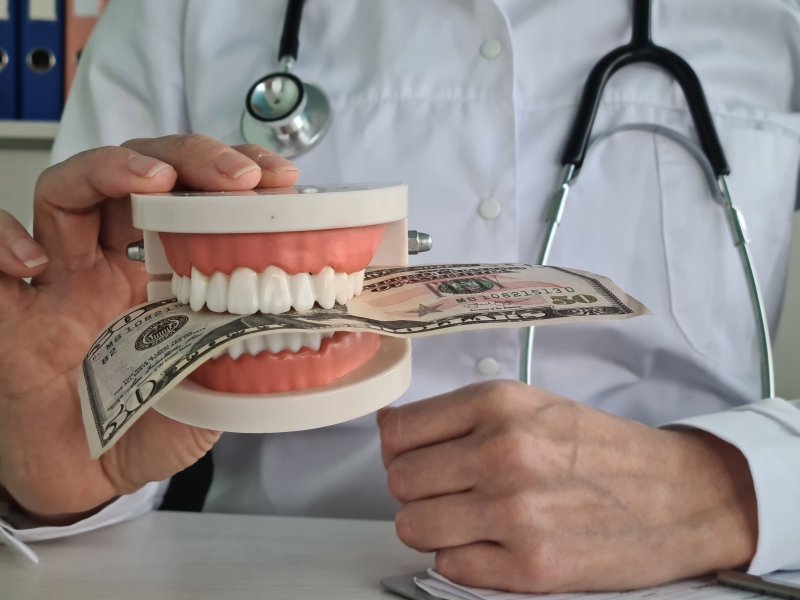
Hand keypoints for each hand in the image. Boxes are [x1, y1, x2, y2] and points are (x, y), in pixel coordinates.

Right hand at [0, 135, 298, 521]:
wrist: (87, 480)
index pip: (191, 199)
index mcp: (163, 275)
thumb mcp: (214, 392)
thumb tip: (295, 332)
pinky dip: (1, 241)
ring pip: (66, 192)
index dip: (231, 177)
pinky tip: (35, 259)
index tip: (277, 178)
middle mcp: (111, 264)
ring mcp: (58, 283)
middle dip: (187, 159)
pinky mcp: (9, 317)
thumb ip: (244, 359)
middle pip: (135, 175)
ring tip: (152, 181)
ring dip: (108, 170)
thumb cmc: (147, 429)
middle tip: (236, 176)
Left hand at [379, 380, 757, 591]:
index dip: (400, 449)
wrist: (679, 495)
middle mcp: (501, 452)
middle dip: (417, 489)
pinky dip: (463, 558)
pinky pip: (448, 566)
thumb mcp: (531, 405)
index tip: (415, 457)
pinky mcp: (530, 566)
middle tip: (448, 491)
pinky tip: (494, 544)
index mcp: (498, 403)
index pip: (397, 431)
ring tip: (468, 519)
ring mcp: (514, 512)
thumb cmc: (600, 448)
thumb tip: (392, 435)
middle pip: (399, 482)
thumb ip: (462, 417)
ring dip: (433, 527)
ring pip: (413, 527)